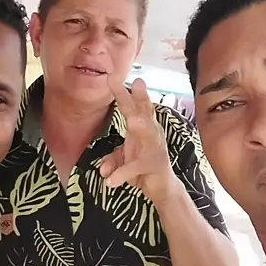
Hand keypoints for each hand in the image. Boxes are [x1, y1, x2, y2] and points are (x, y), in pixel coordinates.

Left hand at [100, 78, 179, 205]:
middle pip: (145, 112)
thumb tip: (102, 170)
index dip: (122, 92)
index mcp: (141, 126)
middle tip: (138, 82)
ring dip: (141, 127)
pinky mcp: (155, 165)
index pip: (131, 106)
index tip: (111, 76)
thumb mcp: (122, 161)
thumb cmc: (142, 168)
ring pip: (148, 134)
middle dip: (141, 97)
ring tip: (132, 122)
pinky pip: (136, 167)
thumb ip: (112, 159)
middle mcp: (151, 133)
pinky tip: (109, 182)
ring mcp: (155, 148)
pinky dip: (122, 174)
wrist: (162, 189)